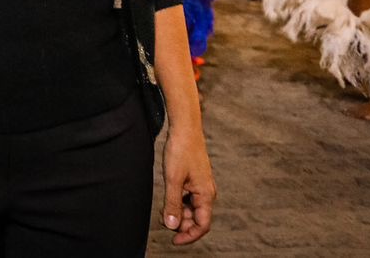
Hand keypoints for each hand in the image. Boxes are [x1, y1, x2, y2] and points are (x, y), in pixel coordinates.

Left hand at [161, 124, 214, 244]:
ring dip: (177, 213)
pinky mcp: (194, 181)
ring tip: (163, 208)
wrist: (185, 129)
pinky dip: (178, 202)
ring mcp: (201, 187)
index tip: (173, 240)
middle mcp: (206, 193)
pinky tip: (167, 198)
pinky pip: (188, 199)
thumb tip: (171, 226)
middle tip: (162, 217)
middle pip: (196, 219)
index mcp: (206, 195)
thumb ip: (172, 204)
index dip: (189, 236)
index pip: (202, 225)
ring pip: (191, 209)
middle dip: (180, 223)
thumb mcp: (173, 179)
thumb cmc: (181, 151)